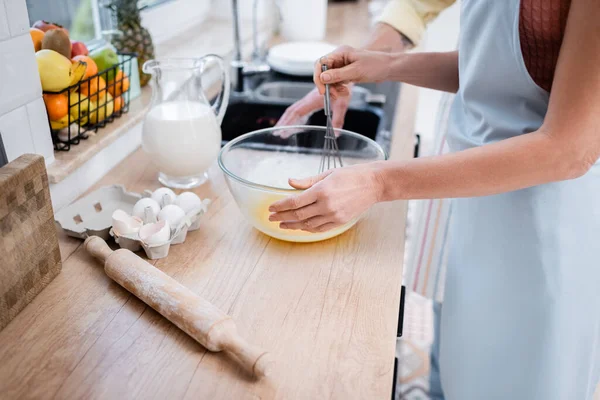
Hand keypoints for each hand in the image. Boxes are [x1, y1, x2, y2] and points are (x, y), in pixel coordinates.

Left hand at [268, 165, 382, 232]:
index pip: (294, 201)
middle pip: (298, 215)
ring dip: (293, 225)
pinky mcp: (340, 222)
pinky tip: (300, 227)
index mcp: (322, 190)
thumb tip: (289, 182)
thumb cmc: (351, 175)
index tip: (271, 207)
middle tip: (271, 218)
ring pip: (307, 225)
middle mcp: (326, 205)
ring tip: (283, 225)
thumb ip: (307, 181)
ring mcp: (334, 215)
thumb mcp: (327, 173)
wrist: (374, 184)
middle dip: (282, 217)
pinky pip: (319, 229)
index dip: (280, 206)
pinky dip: (308, 229)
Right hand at [275, 86, 352, 129]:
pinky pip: (300, 110)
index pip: (296, 111)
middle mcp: (308, 99)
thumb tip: (336, 133)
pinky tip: (295, 125)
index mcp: (312, 99)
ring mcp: (309, 100)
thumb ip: (338, 119)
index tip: (282, 130)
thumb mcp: (341, 104)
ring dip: (287, 120)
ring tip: (282, 131)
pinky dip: (294, 118)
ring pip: (294, 110)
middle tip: (277, 133)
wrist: (343, 76)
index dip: (288, 121)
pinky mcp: (311, 101)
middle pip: (291, 111)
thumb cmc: (343, 86)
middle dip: (283, 122)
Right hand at [314, 45, 390, 98]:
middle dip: (327, 85)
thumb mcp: (356, 71)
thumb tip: (322, 78)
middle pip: (323, 72)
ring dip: (334, 89)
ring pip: (329, 79)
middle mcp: (339, 58)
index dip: (319, 77)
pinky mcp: (346, 73)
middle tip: (334, 95)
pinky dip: (339, 89)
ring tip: (343, 94)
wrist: (389, 68)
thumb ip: (338, 75)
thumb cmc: (376, 65)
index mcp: (340, 52)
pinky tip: (346, 92)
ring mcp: (342, 66)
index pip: (321, 63)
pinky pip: (336, 82)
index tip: (323, 90)